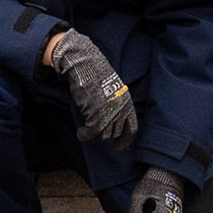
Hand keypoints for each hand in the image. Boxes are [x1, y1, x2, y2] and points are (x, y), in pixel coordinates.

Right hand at [43, 28, 139, 148]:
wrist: (86, 66)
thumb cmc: (96, 76)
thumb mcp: (113, 91)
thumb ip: (115, 106)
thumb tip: (111, 125)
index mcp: (127, 103)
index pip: (131, 129)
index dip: (124, 140)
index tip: (117, 146)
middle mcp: (121, 109)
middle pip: (115, 133)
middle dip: (104, 135)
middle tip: (93, 132)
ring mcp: (109, 113)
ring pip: (103, 135)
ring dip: (93, 135)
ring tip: (86, 131)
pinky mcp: (96, 116)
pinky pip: (91, 133)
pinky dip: (84, 135)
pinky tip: (81, 133)